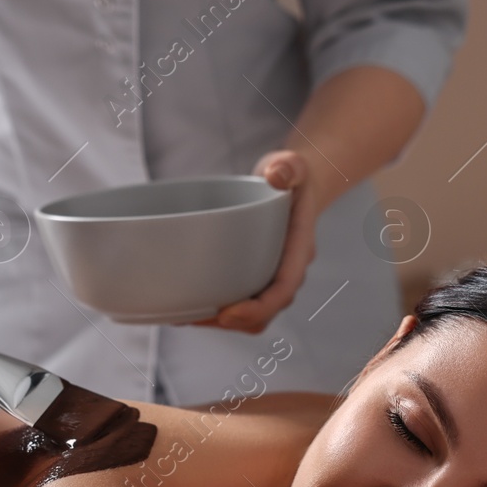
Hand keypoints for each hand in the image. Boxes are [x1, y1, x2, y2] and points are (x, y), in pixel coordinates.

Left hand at [191, 149, 321, 332]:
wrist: (293, 184)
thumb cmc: (291, 176)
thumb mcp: (293, 164)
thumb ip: (288, 167)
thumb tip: (277, 175)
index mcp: (299, 249)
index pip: (284, 289)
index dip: (258, 308)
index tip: (228, 313)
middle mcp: (288, 270)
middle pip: (266, 311)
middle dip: (235, 322)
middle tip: (196, 318)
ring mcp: (273, 277)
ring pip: (253, 315)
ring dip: (223, 322)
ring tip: (188, 317)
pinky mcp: (257, 276)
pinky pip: (243, 304)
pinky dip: (219, 311)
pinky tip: (191, 306)